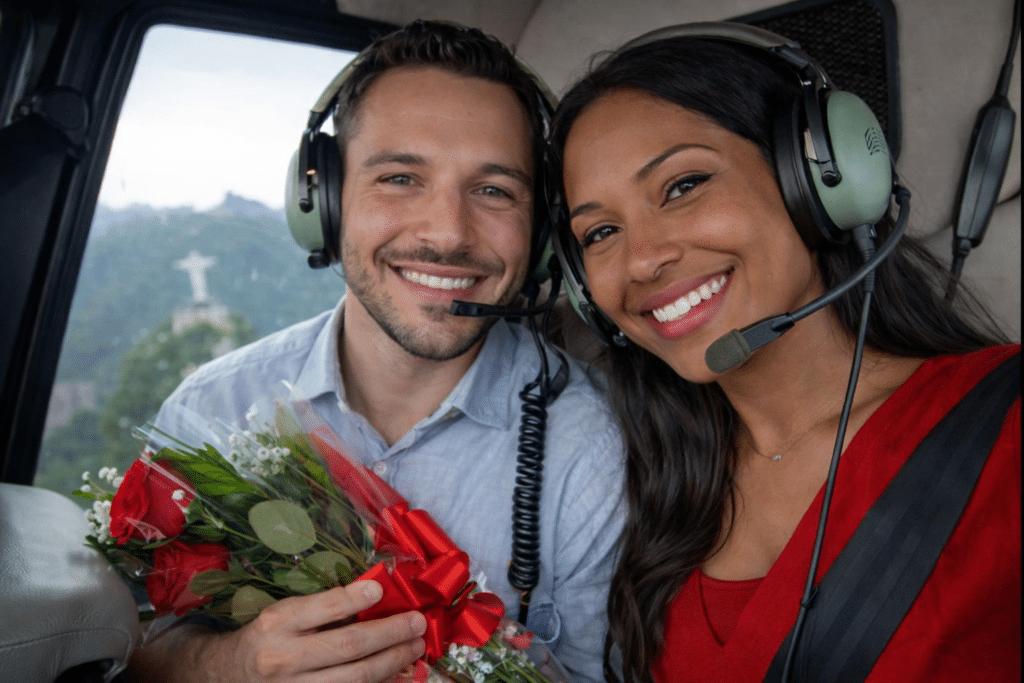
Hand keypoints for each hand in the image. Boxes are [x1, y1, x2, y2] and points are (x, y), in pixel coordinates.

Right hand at [128, 580, 427, 682]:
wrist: (223, 677)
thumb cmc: (264, 637)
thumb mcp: (282, 613)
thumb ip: (322, 605)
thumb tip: (376, 592)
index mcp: (276, 623)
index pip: (322, 609)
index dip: (354, 598)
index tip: (381, 587)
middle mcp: (282, 659)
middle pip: (348, 648)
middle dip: (390, 635)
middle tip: (417, 623)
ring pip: (354, 680)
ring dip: (392, 664)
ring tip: (414, 649)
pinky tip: (396, 675)